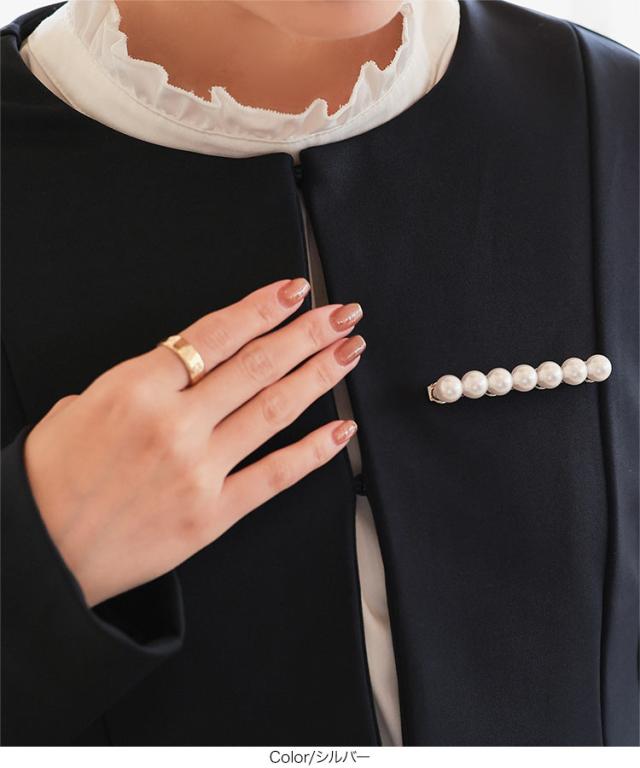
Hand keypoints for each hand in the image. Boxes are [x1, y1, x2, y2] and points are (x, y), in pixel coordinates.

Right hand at [23, 278, 364, 606]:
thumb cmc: (48, 480)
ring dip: (318, 375)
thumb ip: (135, 383)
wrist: (38, 553)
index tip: (295, 291)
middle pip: (257, 365)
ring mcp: (199, 471)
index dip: (263, 308)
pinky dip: (313, 452)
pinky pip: (274, 477)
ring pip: (273, 410)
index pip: (217, 335)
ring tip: (349, 351)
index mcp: (137, 389)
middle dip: (306, 334)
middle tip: (341, 314)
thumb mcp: (78, 407)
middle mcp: (175, 424)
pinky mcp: (212, 515)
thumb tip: (175, 371)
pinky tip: (341, 429)